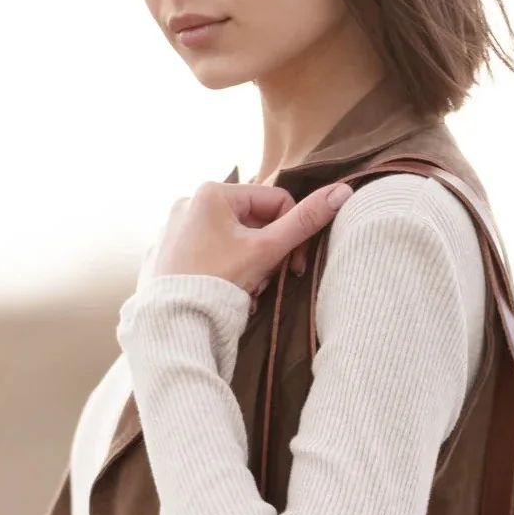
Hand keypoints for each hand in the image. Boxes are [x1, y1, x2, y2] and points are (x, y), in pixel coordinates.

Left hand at [150, 180, 354, 307]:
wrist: (172, 323)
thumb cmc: (218, 282)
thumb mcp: (266, 251)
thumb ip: (304, 223)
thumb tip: (344, 192)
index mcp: (213, 191)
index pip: (275, 202)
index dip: (292, 235)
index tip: (293, 268)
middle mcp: (190, 201)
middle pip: (254, 223)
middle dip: (268, 255)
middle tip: (267, 283)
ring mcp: (177, 227)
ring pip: (234, 240)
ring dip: (251, 265)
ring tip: (247, 291)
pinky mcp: (170, 251)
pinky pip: (212, 253)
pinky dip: (228, 270)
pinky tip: (227, 292)